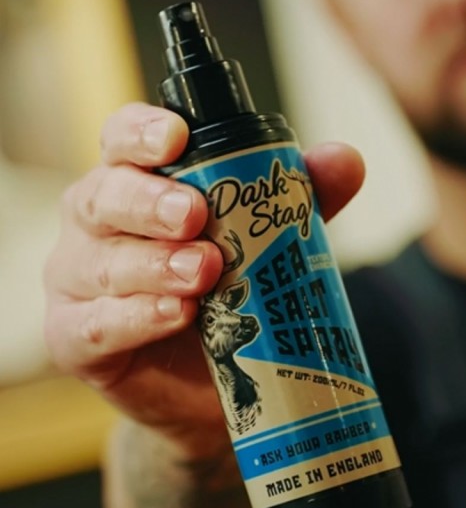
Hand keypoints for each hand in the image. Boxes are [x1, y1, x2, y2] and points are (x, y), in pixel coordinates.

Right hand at [43, 102, 364, 458]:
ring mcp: (78, 281)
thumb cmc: (231, 288)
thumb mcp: (269, 237)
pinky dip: (136, 317)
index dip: (140, 131)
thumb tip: (347, 159)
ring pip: (102, 263)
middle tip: (196, 214)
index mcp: (137, 184)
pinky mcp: (77, 338)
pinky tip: (175, 314)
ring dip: (154, 265)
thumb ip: (299, 197)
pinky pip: (95, 325)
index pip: (122, 140)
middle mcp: (97, 224)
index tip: (176, 138)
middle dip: (150, 202)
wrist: (219, 375)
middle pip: (103, 195)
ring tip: (204, 273)